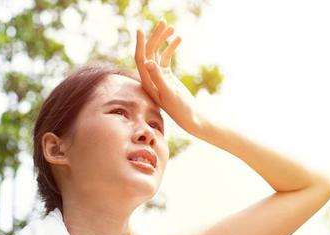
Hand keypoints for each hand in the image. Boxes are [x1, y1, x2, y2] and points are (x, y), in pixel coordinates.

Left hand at [135, 19, 204, 134]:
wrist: (190, 116)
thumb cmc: (179, 108)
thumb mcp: (169, 92)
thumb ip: (158, 77)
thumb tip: (148, 61)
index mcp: (147, 81)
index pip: (140, 58)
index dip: (140, 43)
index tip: (140, 29)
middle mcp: (150, 77)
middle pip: (149, 52)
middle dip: (155, 36)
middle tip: (163, 22)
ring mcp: (158, 75)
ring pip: (158, 53)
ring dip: (163, 40)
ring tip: (171, 27)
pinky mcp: (167, 75)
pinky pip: (166, 57)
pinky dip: (171, 47)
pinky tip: (178, 39)